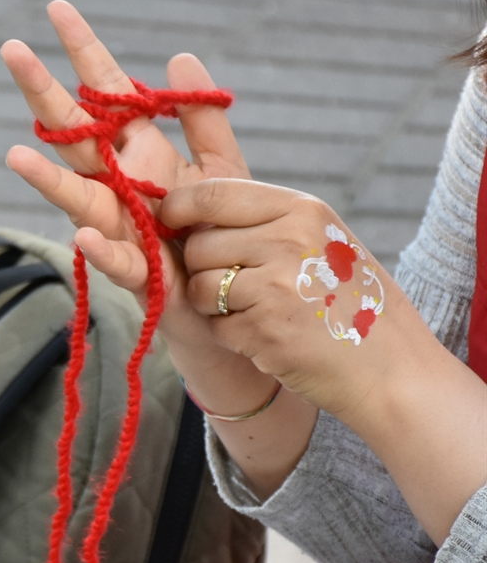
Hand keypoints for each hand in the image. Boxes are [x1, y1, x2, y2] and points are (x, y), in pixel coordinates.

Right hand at [3, 1, 270, 414]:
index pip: (106, 94)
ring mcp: (122, 228)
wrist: (234, 311)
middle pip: (74, 134)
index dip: (84, 52)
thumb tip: (178, 55)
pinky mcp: (140, 276)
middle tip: (11, 50)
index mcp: (141, 153)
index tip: (58, 9)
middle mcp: (120, 185)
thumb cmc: (221, 240)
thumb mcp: (225, 172)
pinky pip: (117, 262)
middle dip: (44, 94)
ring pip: (77, 195)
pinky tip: (83, 233)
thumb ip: (204, 121)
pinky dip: (99, 249)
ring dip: (45, 178)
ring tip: (15, 154)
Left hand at [162, 178, 428, 412]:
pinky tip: (269, 337)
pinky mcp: (264, 330)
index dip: (178, 207)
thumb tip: (186, 212)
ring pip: (201, 287)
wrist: (393, 369)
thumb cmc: (350, 301)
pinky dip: (232, 335)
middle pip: (199, 245)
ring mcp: (276, 286)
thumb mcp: (320, 240)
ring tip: (257, 311)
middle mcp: (289, 240)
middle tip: (240, 286)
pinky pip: (216, 326)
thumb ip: (262, 222)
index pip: (212, 194)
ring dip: (215, 305)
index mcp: (302, 210)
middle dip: (204, 268)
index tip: (169, 220)